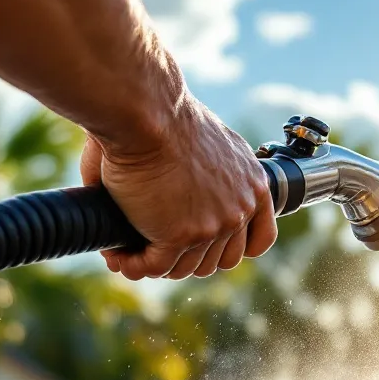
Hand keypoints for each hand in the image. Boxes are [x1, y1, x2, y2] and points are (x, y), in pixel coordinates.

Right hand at [80, 101, 275, 280]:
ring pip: (188, 268)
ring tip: (132, 252)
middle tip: (157, 245)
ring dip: (159, 264)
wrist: (147, 111)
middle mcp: (240, 208)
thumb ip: (204, 176)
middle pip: (221, 260)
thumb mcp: (207, 145)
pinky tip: (119, 256)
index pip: (260, 239)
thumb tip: (179, 193)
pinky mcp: (181, 236)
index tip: (207, 244)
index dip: (232, 247)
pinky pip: (155, 267)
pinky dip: (134, 265)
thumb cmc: (165, 116)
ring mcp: (214, 226)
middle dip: (189, 258)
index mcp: (253, 184)